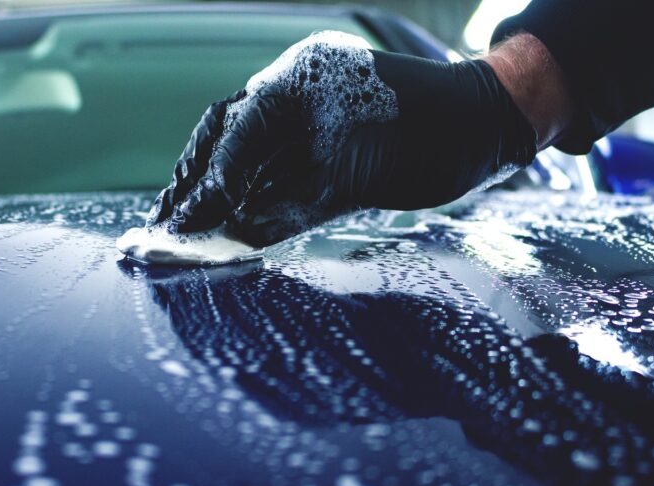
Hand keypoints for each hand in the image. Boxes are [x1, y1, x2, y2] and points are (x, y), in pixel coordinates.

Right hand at [146, 31, 537, 246]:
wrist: (488, 126)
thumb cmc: (433, 138)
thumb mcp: (356, 176)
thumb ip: (288, 204)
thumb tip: (234, 237)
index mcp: (299, 79)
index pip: (236, 129)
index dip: (212, 176)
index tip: (192, 215)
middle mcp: (295, 90)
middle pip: (223, 132)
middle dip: (192, 178)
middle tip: (165, 221)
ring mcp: (308, 114)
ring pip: (242, 149)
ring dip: (212, 187)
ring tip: (179, 223)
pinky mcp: (324, 144)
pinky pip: (273, 167)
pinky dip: (249, 195)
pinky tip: (226, 220)